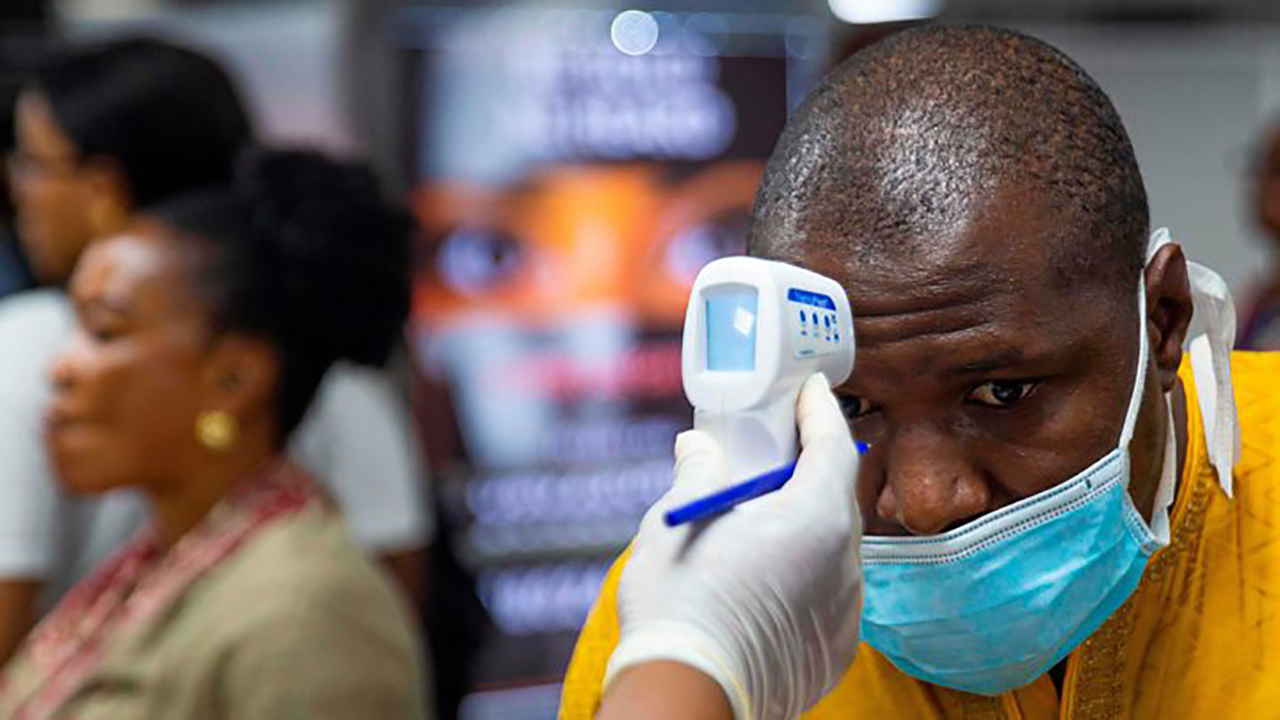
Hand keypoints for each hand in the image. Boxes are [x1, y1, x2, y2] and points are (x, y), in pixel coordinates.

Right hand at [604, 373, 863, 719]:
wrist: (688, 690)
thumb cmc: (680, 603)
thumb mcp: (677, 520)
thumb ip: (699, 474)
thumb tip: (699, 447)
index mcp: (815, 517)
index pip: (833, 446)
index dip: (821, 413)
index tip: (811, 392)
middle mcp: (845, 562)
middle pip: (835, 498)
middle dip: (807, 472)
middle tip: (772, 455)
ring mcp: (845, 611)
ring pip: (833, 551)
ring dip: (804, 530)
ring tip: (759, 526)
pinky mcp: (834, 650)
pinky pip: (827, 597)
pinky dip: (803, 579)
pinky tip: (766, 581)